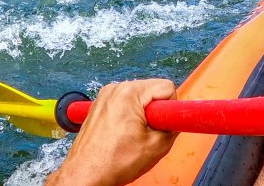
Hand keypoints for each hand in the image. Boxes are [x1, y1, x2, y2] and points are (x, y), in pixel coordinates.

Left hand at [45, 79, 178, 185]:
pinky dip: (129, 116)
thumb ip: (174, 127)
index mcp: (129, 93)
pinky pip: (125, 103)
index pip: (166, 87)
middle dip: (155, 112)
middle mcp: (115, 89)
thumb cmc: (110, 163)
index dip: (170, 108)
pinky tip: (124, 134)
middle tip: (147, 133)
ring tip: (133, 136)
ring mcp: (105, 96)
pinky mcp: (99, 104)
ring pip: (139, 97)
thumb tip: (179, 119)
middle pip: (152, 90)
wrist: (85, 175)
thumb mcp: (157, 147)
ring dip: (142, 115)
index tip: (166, 122)